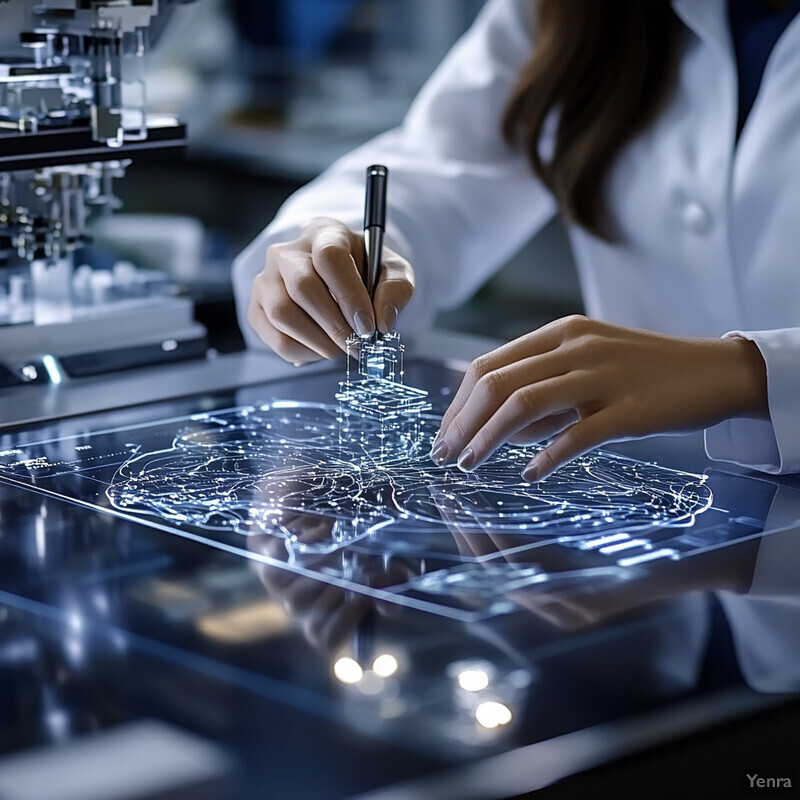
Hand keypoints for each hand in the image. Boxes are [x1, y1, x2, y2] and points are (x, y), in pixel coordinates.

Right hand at [247, 217, 414, 362]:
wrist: (337, 282)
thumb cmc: (365, 274)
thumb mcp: (392, 273)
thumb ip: (396, 290)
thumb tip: (382, 321)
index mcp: (324, 234)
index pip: (329, 257)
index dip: (349, 295)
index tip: (368, 326)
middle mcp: (287, 253)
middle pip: (303, 287)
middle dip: (335, 326)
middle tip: (358, 345)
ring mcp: (266, 280)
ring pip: (283, 314)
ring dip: (319, 342)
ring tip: (342, 348)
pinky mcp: (257, 309)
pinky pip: (276, 338)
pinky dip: (304, 352)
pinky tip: (322, 349)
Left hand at [431, 315, 767, 480]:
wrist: (715, 371)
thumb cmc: (645, 372)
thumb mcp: (586, 367)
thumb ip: (542, 392)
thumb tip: (498, 432)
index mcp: (560, 334)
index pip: (488, 366)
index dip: (457, 403)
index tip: (445, 434)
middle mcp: (575, 348)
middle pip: (497, 384)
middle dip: (462, 424)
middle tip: (445, 456)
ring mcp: (602, 376)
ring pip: (525, 404)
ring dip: (488, 439)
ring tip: (470, 466)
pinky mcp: (629, 409)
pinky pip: (577, 434)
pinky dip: (547, 456)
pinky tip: (531, 474)